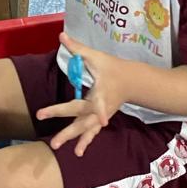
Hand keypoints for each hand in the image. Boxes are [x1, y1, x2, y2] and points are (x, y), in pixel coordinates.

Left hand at [35, 32, 126, 156]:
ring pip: (86, 130)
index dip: (100, 111)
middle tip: (54, 143)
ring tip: (57, 149)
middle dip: (69, 131)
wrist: (132, 81)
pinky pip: (90, 132)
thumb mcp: (96, 56)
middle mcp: (101, 108)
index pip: (98, 103)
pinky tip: (77, 153)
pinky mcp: (99, 119)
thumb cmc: (112, 67)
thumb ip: (78, 48)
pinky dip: (85, 141)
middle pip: (84, 122)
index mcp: (102, 93)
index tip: (103, 121)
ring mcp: (100, 116)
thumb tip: (61, 35)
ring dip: (73, 140)